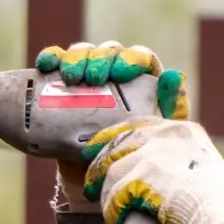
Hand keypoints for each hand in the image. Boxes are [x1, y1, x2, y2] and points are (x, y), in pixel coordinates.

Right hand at [33, 41, 190, 210]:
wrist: (101, 171)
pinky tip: (46, 63)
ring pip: (83, 52)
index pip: (139, 57)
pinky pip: (57, 62)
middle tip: (92, 78)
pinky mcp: (64, 83)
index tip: (120, 73)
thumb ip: (171, 107)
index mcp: (142, 78)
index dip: (130, 58)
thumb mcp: (156, 132)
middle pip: (109, 51)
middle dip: (99, 59)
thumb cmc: (135, 149)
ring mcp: (88, 75)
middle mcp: (116, 70)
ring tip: (71, 77)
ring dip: (75, 57)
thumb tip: (176, 76)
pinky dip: (52, 58)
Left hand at [80, 116, 223, 223]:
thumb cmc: (218, 206)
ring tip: (110, 210)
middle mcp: (168, 136)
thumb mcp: (204, 168)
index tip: (98, 146)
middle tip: (92, 182)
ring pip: (113, 169)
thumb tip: (147, 169)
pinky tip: (117, 220)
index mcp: (184, 131)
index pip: (139, 123)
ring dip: (107, 193)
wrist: (223, 222)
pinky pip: (116, 193)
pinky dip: (112, 210)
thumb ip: (177, 160)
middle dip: (101, 163)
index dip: (114, 134)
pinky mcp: (144, 177)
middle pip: (120, 142)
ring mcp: (155, 154)